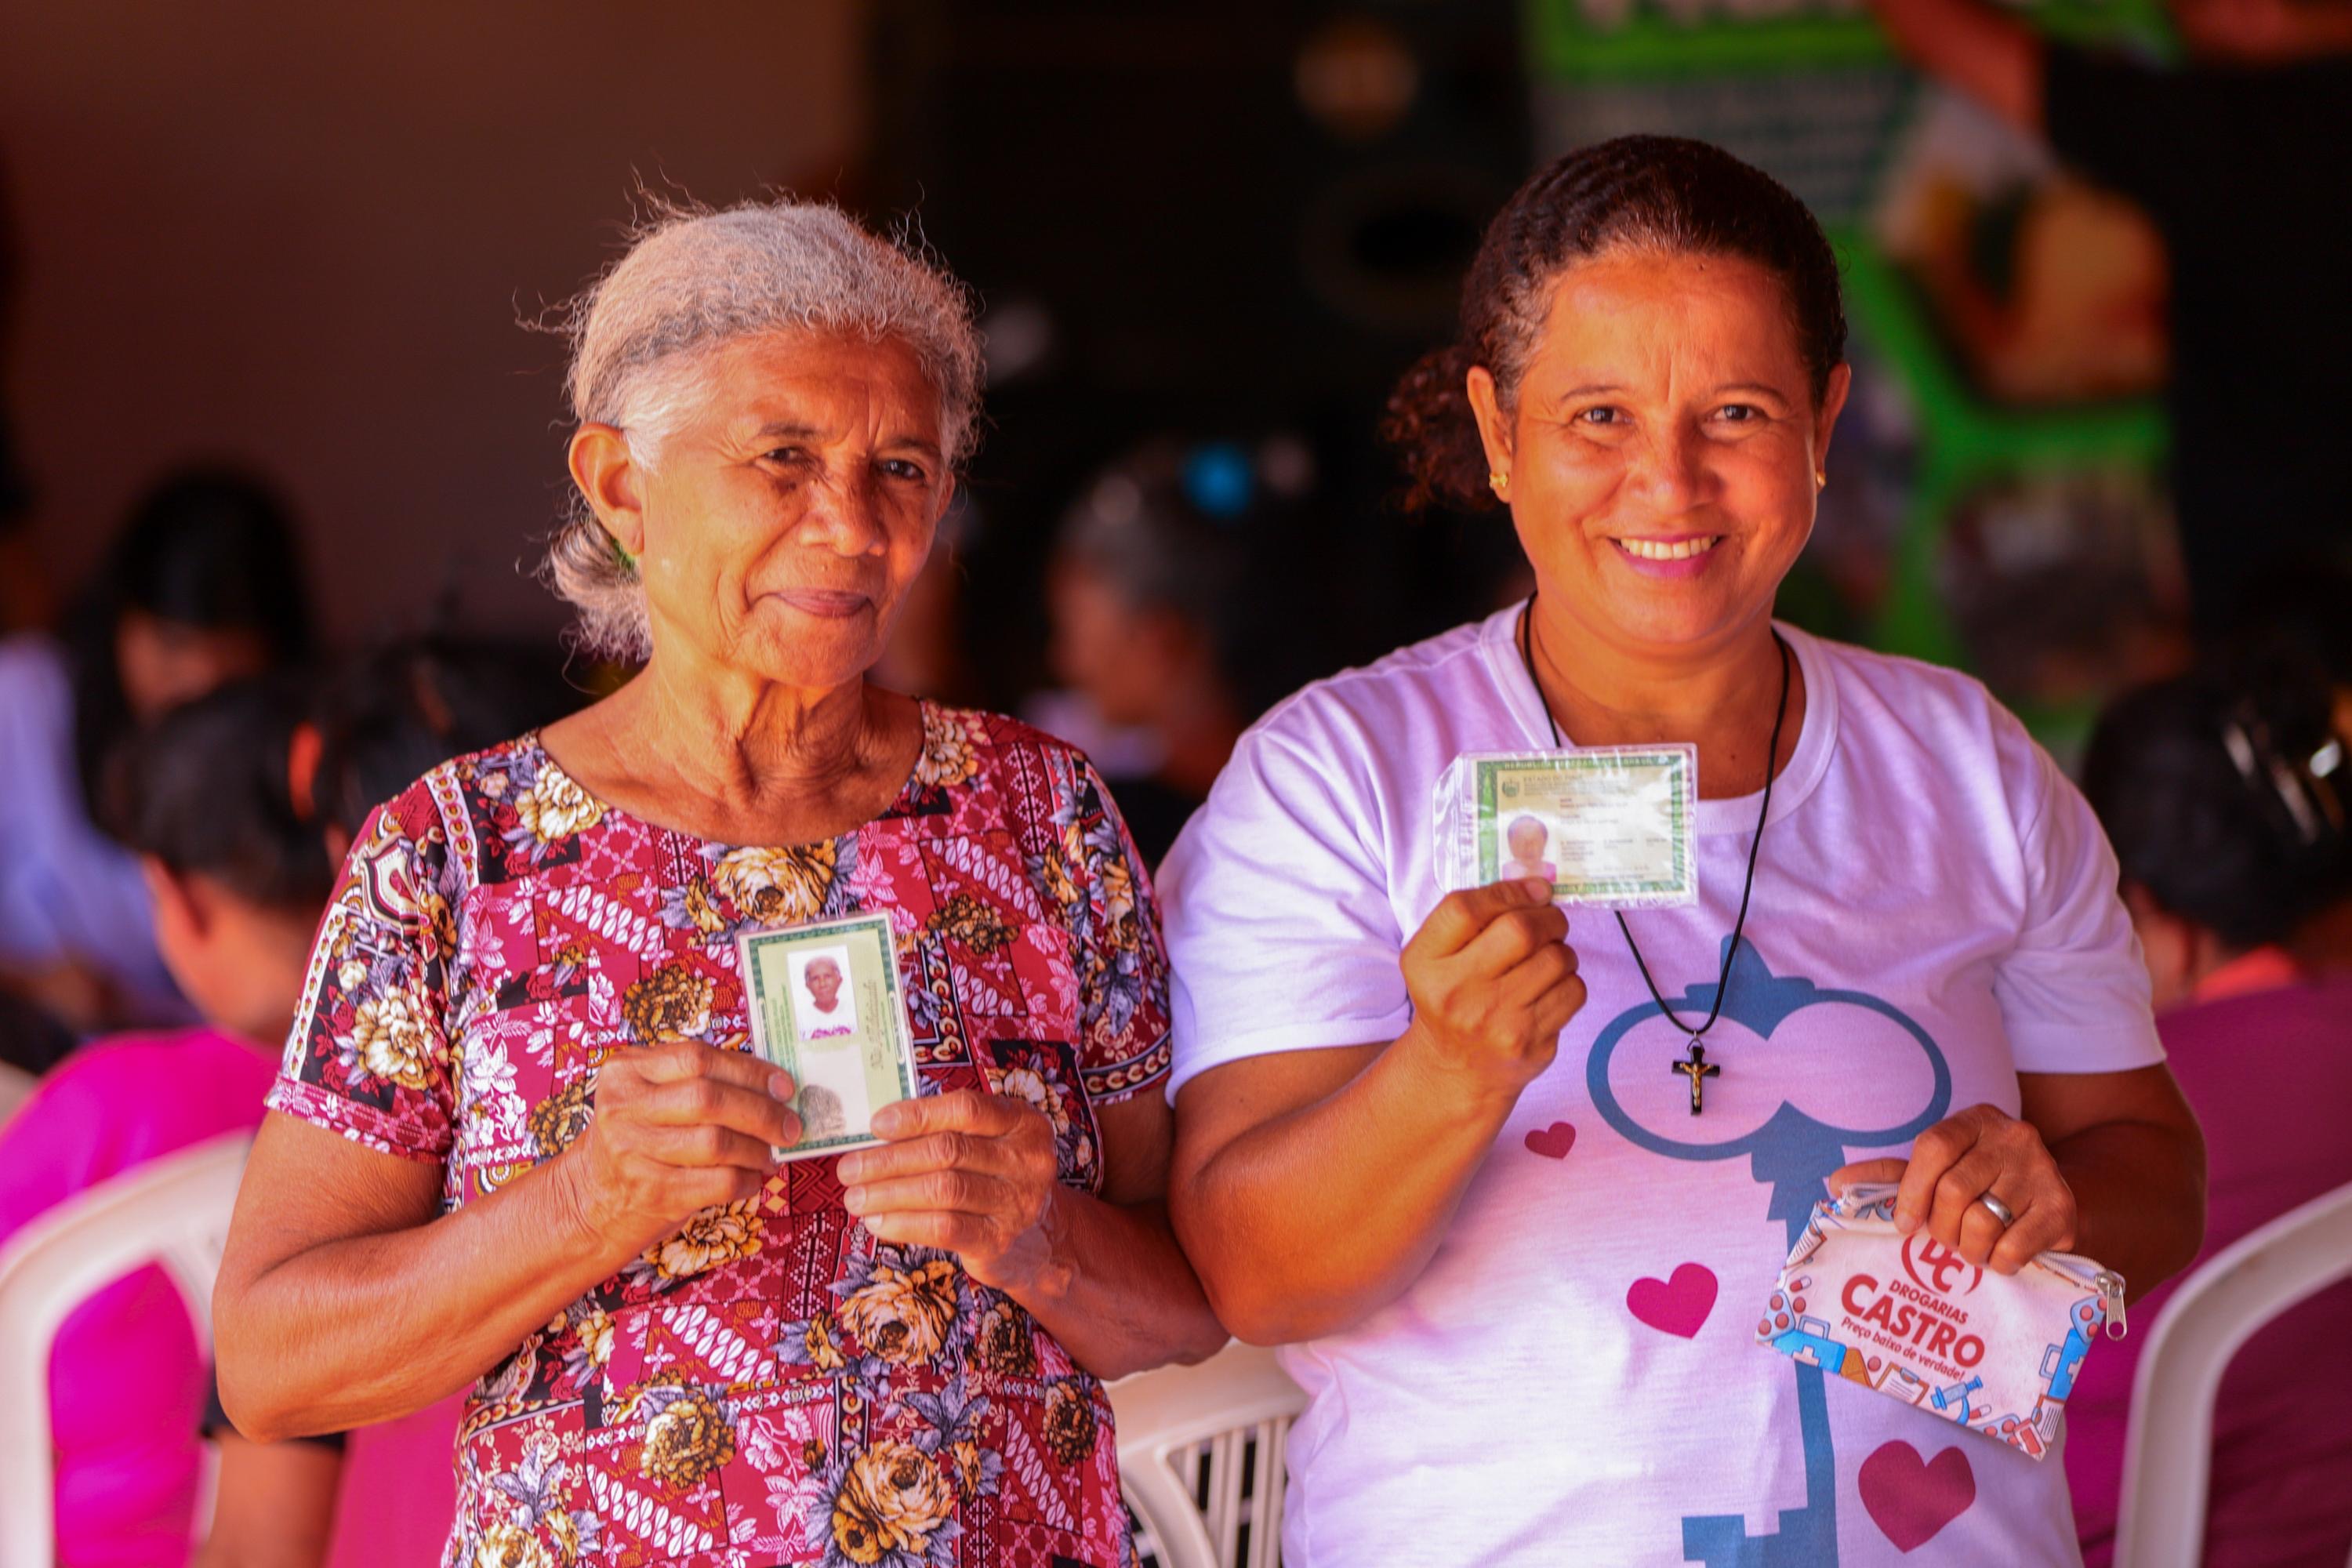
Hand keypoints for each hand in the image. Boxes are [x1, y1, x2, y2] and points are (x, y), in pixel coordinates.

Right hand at [553, 1043, 799, 1256]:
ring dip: (757, 1150)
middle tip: (791, 1126)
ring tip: (771, 1156)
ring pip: (716, 1142)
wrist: (590, 1198)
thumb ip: (698, 1082)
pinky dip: (745, 1181)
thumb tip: (774, 1086)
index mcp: (627, 1069)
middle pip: (709, 1099)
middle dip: (762, 1113)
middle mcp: (624, 1106)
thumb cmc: (638, 1138)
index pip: (699, 1059)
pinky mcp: (649, 1192)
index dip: (749, 1071)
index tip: (784, 1086)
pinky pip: (715, 1182)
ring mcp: (632, 1150)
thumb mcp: (651, 1097)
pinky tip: (753, 1179)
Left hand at [836, 1090, 1060, 1293]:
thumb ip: (947, 1132)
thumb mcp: (990, 1145)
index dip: (917, 1116)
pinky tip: (878, 1222)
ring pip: (942, 1190)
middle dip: (889, 1160)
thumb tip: (877, 1134)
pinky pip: (943, 1229)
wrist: (1042, 1239)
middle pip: (947, 1151)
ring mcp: (1017, 1202)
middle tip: (849, 1168)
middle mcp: (1027, 1159)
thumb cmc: (998, 1180)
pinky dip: (903, 1224)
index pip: (966, 1109)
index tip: (876, 1125)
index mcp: (1022, 1122)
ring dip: (888, 1193)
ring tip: (855, 1197)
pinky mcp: (999, 1241)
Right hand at [1398, 878, 1584, 1101]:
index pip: (1465, 908)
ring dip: (1561, 950)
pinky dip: (1569, 981)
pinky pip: (1573, 991)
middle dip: (1548, 917)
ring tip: (1547, 958)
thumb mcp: (1436, 955)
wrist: (1456, 1069)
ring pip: (1557, 959)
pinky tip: (1550, 988)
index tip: (1532, 891)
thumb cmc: (1451, 996)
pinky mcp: (1532, 1043)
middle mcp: (1457, 994)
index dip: (1508, 891)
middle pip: (1520, 930)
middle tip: (1550, 921)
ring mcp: (1497, 1022)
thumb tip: (1538, 886)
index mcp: (1426, 964)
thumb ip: (1472, 916)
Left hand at [1832, 1103, 2076, 1274]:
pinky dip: (1997, 1263)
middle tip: (1944, 1239)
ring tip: (1971, 1248)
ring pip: (1982, 1223)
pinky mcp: (2062, 1210)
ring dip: (1968, 1249)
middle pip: (1954, 1190)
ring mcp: (2043, 1171)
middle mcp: (2014, 1137)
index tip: (1904, 1223)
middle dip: (1940, 1228)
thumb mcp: (1937, 1170)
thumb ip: (1889, 1174)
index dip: (1911, 1190)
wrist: (2050, 1201)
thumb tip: (1837, 1184)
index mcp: (1976, 1120)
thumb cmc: (1981, 1185)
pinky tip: (1999, 1256)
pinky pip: (2013, 1248)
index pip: (1933, 1147)